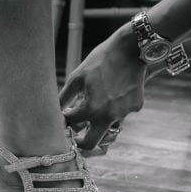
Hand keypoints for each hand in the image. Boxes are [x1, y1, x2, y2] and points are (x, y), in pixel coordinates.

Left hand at [59, 26, 147, 150]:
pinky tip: (113, 93)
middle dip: (81, 141)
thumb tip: (53, 115)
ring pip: (108, 127)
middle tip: (75, 134)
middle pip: (91, 144)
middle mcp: (109, 115)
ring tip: (95, 106)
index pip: (72, 126)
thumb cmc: (100, 60)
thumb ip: (63, 99)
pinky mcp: (136, 106)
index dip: (66, 121)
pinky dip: (114, 109)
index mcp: (92, 109)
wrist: (131, 47)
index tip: (65, 116)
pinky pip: (122, 114)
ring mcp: (125, 112)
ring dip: (99, 122)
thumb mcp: (76, 78)